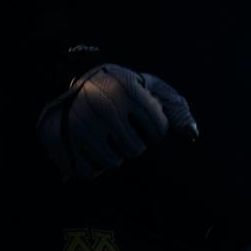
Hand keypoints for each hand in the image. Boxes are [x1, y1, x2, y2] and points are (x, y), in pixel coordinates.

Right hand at [35, 64, 197, 179]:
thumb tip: (192, 136)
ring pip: (113, 162)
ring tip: (103, 132)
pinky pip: (87, 172)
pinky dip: (90, 163)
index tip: (140, 114)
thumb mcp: (152, 89)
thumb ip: (177, 111)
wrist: (74, 78)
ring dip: (112, 152)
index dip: (153, 126)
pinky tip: (87, 144)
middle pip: (135, 150)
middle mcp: (103, 106)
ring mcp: (79, 124)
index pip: (158, 130)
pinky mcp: (58, 141)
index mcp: (129, 90)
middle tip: (119, 123)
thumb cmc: (123, 88)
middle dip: (132, 140)